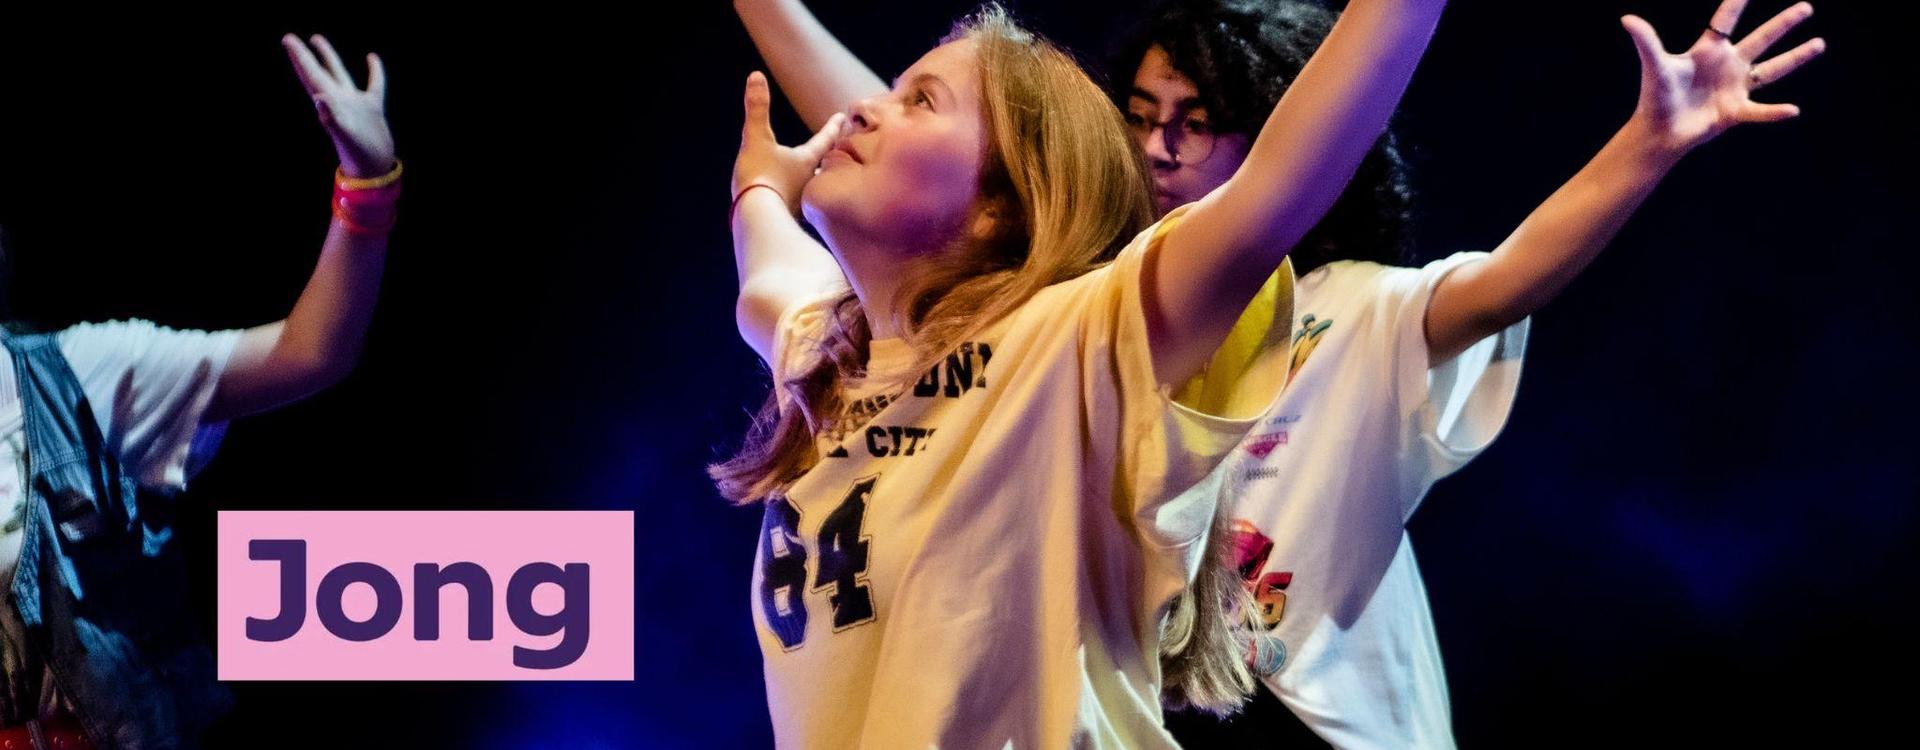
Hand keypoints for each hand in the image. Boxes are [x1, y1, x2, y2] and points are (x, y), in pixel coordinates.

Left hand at [283, 34, 396, 178]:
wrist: (374, 169)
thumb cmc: (359, 155)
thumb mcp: (345, 135)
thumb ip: (331, 117)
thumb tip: (319, 97)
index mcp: (329, 103)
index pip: (311, 74)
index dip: (300, 57)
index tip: (288, 40)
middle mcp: (339, 101)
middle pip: (318, 71)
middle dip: (305, 55)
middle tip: (290, 39)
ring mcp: (355, 104)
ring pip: (339, 74)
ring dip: (328, 57)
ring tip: (317, 39)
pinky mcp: (372, 108)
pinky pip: (374, 84)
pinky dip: (374, 70)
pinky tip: (372, 57)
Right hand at [734, 71, 843, 215]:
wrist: (756, 219)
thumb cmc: (760, 177)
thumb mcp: (755, 139)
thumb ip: (756, 108)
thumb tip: (756, 76)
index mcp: (805, 161)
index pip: (824, 140)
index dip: (833, 127)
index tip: (843, 117)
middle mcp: (807, 182)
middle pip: (824, 165)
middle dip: (830, 156)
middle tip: (839, 148)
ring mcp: (799, 202)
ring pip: (812, 186)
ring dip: (816, 179)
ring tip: (818, 177)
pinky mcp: (787, 218)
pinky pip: (797, 205)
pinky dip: (798, 200)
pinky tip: (793, 206)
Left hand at [1622, 0, 1824, 155]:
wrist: (1658, 132)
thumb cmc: (1656, 97)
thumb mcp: (1655, 66)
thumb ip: (1646, 41)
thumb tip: (1627, 19)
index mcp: (1709, 50)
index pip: (1727, 19)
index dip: (1738, 1)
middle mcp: (1728, 65)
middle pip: (1761, 39)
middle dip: (1784, 23)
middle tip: (1806, 7)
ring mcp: (1735, 87)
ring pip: (1773, 69)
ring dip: (1796, 57)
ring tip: (1819, 43)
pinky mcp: (1736, 111)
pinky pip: (1760, 111)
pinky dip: (1774, 112)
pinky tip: (1793, 110)